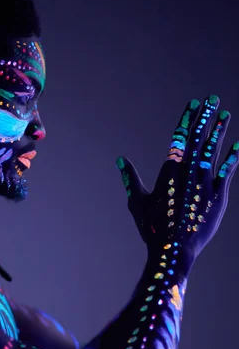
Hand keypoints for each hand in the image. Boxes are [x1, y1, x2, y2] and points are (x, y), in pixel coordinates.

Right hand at [116, 95, 238, 269]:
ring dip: (220, 131)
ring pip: (214, 149)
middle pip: (199, 137)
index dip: (187, 119)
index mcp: (169, 171)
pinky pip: (227, 171)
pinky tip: (238, 144)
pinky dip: (233, 156)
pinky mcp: (218, 195)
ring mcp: (205, 182)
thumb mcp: (138, 202)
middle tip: (213, 100)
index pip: (180, 137)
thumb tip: (120, 160)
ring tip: (225, 115)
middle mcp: (188, 171)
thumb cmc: (152, 227)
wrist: (173, 248)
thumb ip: (131, 178)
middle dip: (206, 117)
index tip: (194, 104)